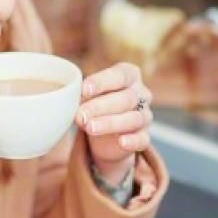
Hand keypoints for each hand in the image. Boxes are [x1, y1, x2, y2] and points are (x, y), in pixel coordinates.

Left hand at [76, 63, 152, 180]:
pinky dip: (132, 141)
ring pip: (133, 118)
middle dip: (100, 106)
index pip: (120, 75)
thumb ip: (86, 94)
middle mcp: (141, 94)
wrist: (105, 134)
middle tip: (80, 115)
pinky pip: (142, 138)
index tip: (83, 90)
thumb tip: (72, 98)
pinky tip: (121, 142)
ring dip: (110, 123)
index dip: (102, 81)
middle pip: (126, 98)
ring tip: (90, 127)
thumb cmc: (97, 105)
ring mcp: (145, 116)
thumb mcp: (89, 96)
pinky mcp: (144, 136)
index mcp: (130, 76)